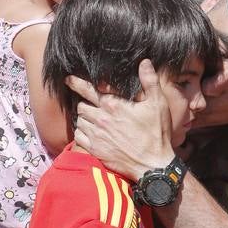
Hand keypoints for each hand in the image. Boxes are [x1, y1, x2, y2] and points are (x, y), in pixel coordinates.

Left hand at [65, 59, 173, 180]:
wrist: (153, 165)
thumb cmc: (157, 134)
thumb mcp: (158, 104)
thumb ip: (150, 81)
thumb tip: (145, 62)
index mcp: (114, 105)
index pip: (88, 89)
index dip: (76, 83)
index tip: (68, 79)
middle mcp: (101, 118)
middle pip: (81, 106)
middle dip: (85, 103)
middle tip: (91, 106)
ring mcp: (97, 135)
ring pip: (79, 121)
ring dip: (84, 119)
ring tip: (92, 120)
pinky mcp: (96, 150)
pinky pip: (78, 137)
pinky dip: (82, 134)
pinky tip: (90, 134)